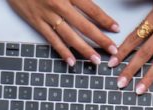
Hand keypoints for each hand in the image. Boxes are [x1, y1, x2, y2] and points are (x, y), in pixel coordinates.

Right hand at [6, 0, 120, 65]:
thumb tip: (91, 2)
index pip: (92, 9)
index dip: (105, 19)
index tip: (116, 28)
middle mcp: (59, 5)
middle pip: (84, 25)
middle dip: (100, 39)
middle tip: (113, 50)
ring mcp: (47, 16)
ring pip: (70, 36)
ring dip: (84, 49)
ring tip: (96, 60)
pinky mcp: (36, 22)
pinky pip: (52, 40)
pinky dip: (62, 51)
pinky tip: (71, 61)